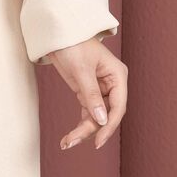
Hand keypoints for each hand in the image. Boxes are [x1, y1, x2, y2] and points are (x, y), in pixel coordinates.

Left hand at [42, 36, 126, 152]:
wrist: (58, 33)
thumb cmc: (73, 44)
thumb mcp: (81, 71)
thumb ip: (92, 96)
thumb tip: (101, 120)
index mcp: (117, 76)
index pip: (118, 107)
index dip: (109, 125)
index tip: (98, 141)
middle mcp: (112, 84)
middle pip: (106, 114)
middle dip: (91, 130)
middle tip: (72, 142)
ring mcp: (100, 89)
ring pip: (96, 116)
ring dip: (82, 130)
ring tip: (66, 143)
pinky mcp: (87, 92)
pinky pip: (87, 113)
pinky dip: (79, 124)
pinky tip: (68, 137)